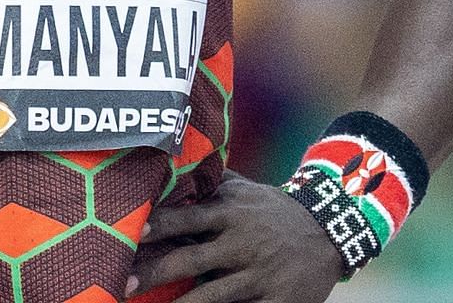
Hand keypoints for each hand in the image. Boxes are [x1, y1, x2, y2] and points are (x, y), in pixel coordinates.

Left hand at [128, 171, 342, 302]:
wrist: (330, 231)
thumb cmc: (272, 209)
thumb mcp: (244, 189)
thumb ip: (208, 181)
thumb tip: (168, 163)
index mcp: (231, 212)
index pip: (187, 218)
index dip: (159, 225)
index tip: (131, 232)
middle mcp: (242, 243)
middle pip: (192, 260)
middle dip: (155, 272)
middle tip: (121, 284)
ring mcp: (259, 274)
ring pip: (213, 296)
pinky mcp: (276, 302)